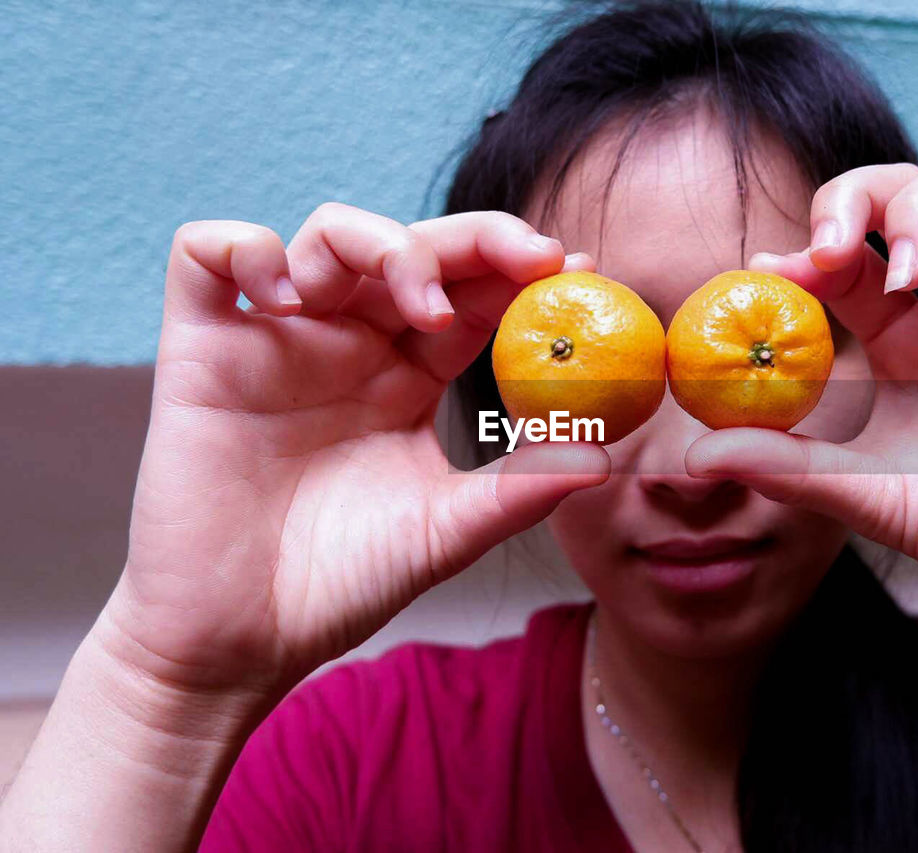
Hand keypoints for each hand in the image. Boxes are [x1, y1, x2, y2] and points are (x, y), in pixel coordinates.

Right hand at [101, 204, 608, 701]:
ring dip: (381, 243)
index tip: (573, 269)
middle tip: (525, 257)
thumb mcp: (446, 531)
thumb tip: (608, 454)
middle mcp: (350, 346)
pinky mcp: (201, 349)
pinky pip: (208, 255)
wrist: (240, 640)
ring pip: (326, 236)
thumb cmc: (343, 584)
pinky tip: (287, 297)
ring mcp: (278, 341)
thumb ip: (520, 489)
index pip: (471, 296)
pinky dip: (248, 249)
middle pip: (411, 248)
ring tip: (418, 305)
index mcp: (410, 379)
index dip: (519, 272)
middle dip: (473, 238)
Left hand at [687, 159, 917, 649]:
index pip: (842, 258)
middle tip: (832, 248)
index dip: (804, 250)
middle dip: (858, 200)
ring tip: (911, 269)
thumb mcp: (874, 495)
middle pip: (901, 197)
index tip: (770, 271)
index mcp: (901, 340)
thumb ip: (790, 466)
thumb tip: (689, 453)